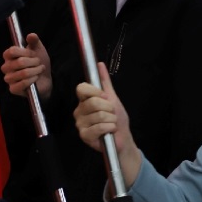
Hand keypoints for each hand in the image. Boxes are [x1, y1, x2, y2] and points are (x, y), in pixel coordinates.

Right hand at [1, 34, 51, 97]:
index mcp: (9, 56)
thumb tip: (31, 35)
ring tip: (39, 70)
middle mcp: (6, 67)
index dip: (25, 52)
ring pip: (23, 73)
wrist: (44, 79)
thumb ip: (34, 41)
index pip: (12, 51)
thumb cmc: (38, 63)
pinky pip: (23, 83)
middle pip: (20, 62)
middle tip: (39, 63)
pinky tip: (36, 78)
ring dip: (35, 71)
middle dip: (34, 62)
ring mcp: (8, 79)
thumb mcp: (38, 49)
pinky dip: (33, 80)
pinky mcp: (13, 89)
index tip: (33, 54)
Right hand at [74, 63, 140, 185]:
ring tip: (112, 123)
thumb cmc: (116, 119)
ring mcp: (80, 124)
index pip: (81, 88)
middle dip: (109, 108)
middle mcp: (79, 111)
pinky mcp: (84, 135)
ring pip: (98, 115)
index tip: (106, 97)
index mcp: (84, 101)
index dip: (95, 91)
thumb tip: (100, 64)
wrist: (122, 138)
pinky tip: (110, 130)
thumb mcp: (112, 98)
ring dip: (111, 119)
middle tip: (112, 113)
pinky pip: (98, 127)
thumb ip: (105, 82)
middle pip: (92, 102)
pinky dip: (109, 128)